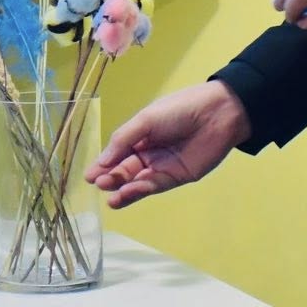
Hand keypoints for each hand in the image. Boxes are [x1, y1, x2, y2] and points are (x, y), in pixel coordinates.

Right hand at [85, 80, 251, 208]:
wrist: (217, 114)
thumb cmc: (179, 110)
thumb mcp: (146, 120)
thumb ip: (123, 140)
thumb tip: (101, 161)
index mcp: (140, 135)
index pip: (117, 152)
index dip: (104, 164)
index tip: (89, 176)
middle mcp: (148, 152)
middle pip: (125, 169)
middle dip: (111, 177)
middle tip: (98, 184)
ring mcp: (161, 166)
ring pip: (137, 181)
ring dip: (123, 189)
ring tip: (109, 197)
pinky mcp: (176, 178)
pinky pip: (154, 186)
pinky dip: (138, 191)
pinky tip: (125, 194)